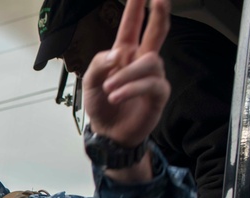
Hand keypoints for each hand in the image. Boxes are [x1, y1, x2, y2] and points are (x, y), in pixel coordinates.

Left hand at [83, 0, 170, 148]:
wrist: (108, 134)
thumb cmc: (101, 105)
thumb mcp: (90, 83)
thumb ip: (98, 64)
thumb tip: (118, 53)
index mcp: (124, 54)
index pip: (132, 26)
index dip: (136, 8)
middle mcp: (141, 61)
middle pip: (156, 32)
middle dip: (159, 14)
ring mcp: (152, 76)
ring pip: (149, 62)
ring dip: (126, 75)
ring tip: (109, 89)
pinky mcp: (158, 94)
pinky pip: (150, 84)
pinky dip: (131, 89)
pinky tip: (116, 96)